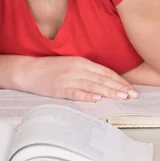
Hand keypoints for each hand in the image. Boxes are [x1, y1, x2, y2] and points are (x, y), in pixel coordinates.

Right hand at [13, 56, 137, 101]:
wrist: (27, 70)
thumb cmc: (49, 68)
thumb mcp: (70, 64)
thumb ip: (86, 70)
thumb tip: (105, 81)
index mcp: (80, 61)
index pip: (104, 71)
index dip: (119, 80)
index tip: (130, 88)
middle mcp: (76, 69)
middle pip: (101, 79)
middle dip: (119, 87)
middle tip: (132, 95)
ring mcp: (67, 79)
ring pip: (92, 86)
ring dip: (108, 92)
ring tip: (121, 97)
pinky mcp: (59, 89)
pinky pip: (75, 93)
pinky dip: (86, 96)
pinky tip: (96, 99)